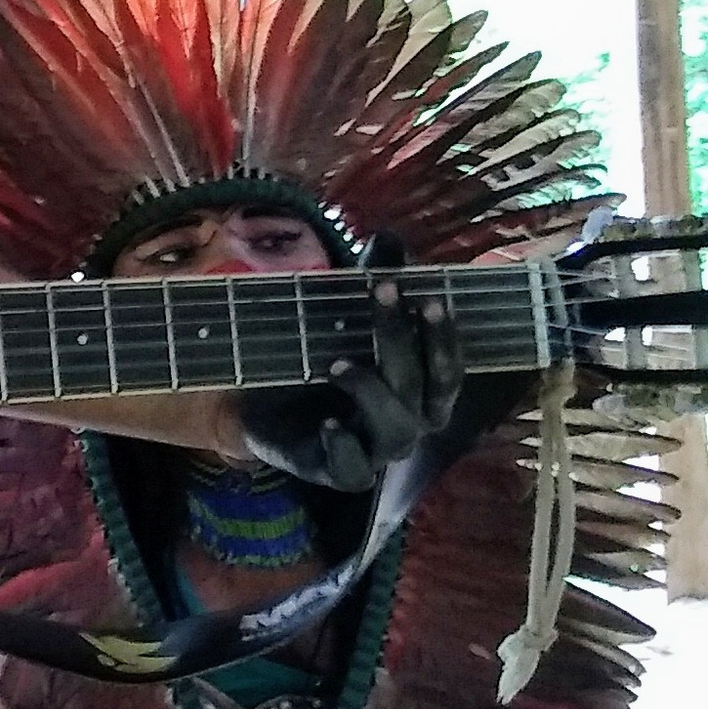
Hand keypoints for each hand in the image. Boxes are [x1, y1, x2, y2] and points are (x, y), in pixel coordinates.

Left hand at [235, 236, 459, 490]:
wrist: (259, 402)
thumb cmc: (317, 356)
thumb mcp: (341, 317)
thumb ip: (371, 282)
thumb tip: (389, 236)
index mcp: (420, 391)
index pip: (448, 369)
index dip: (443, 337)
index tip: (428, 297)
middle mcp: (408, 422)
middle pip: (422, 389)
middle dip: (404, 341)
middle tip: (383, 293)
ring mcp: (375, 450)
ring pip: (397, 431)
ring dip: (372, 392)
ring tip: (337, 363)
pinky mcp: (338, 471)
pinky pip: (353, 471)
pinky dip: (343, 447)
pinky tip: (327, 423)